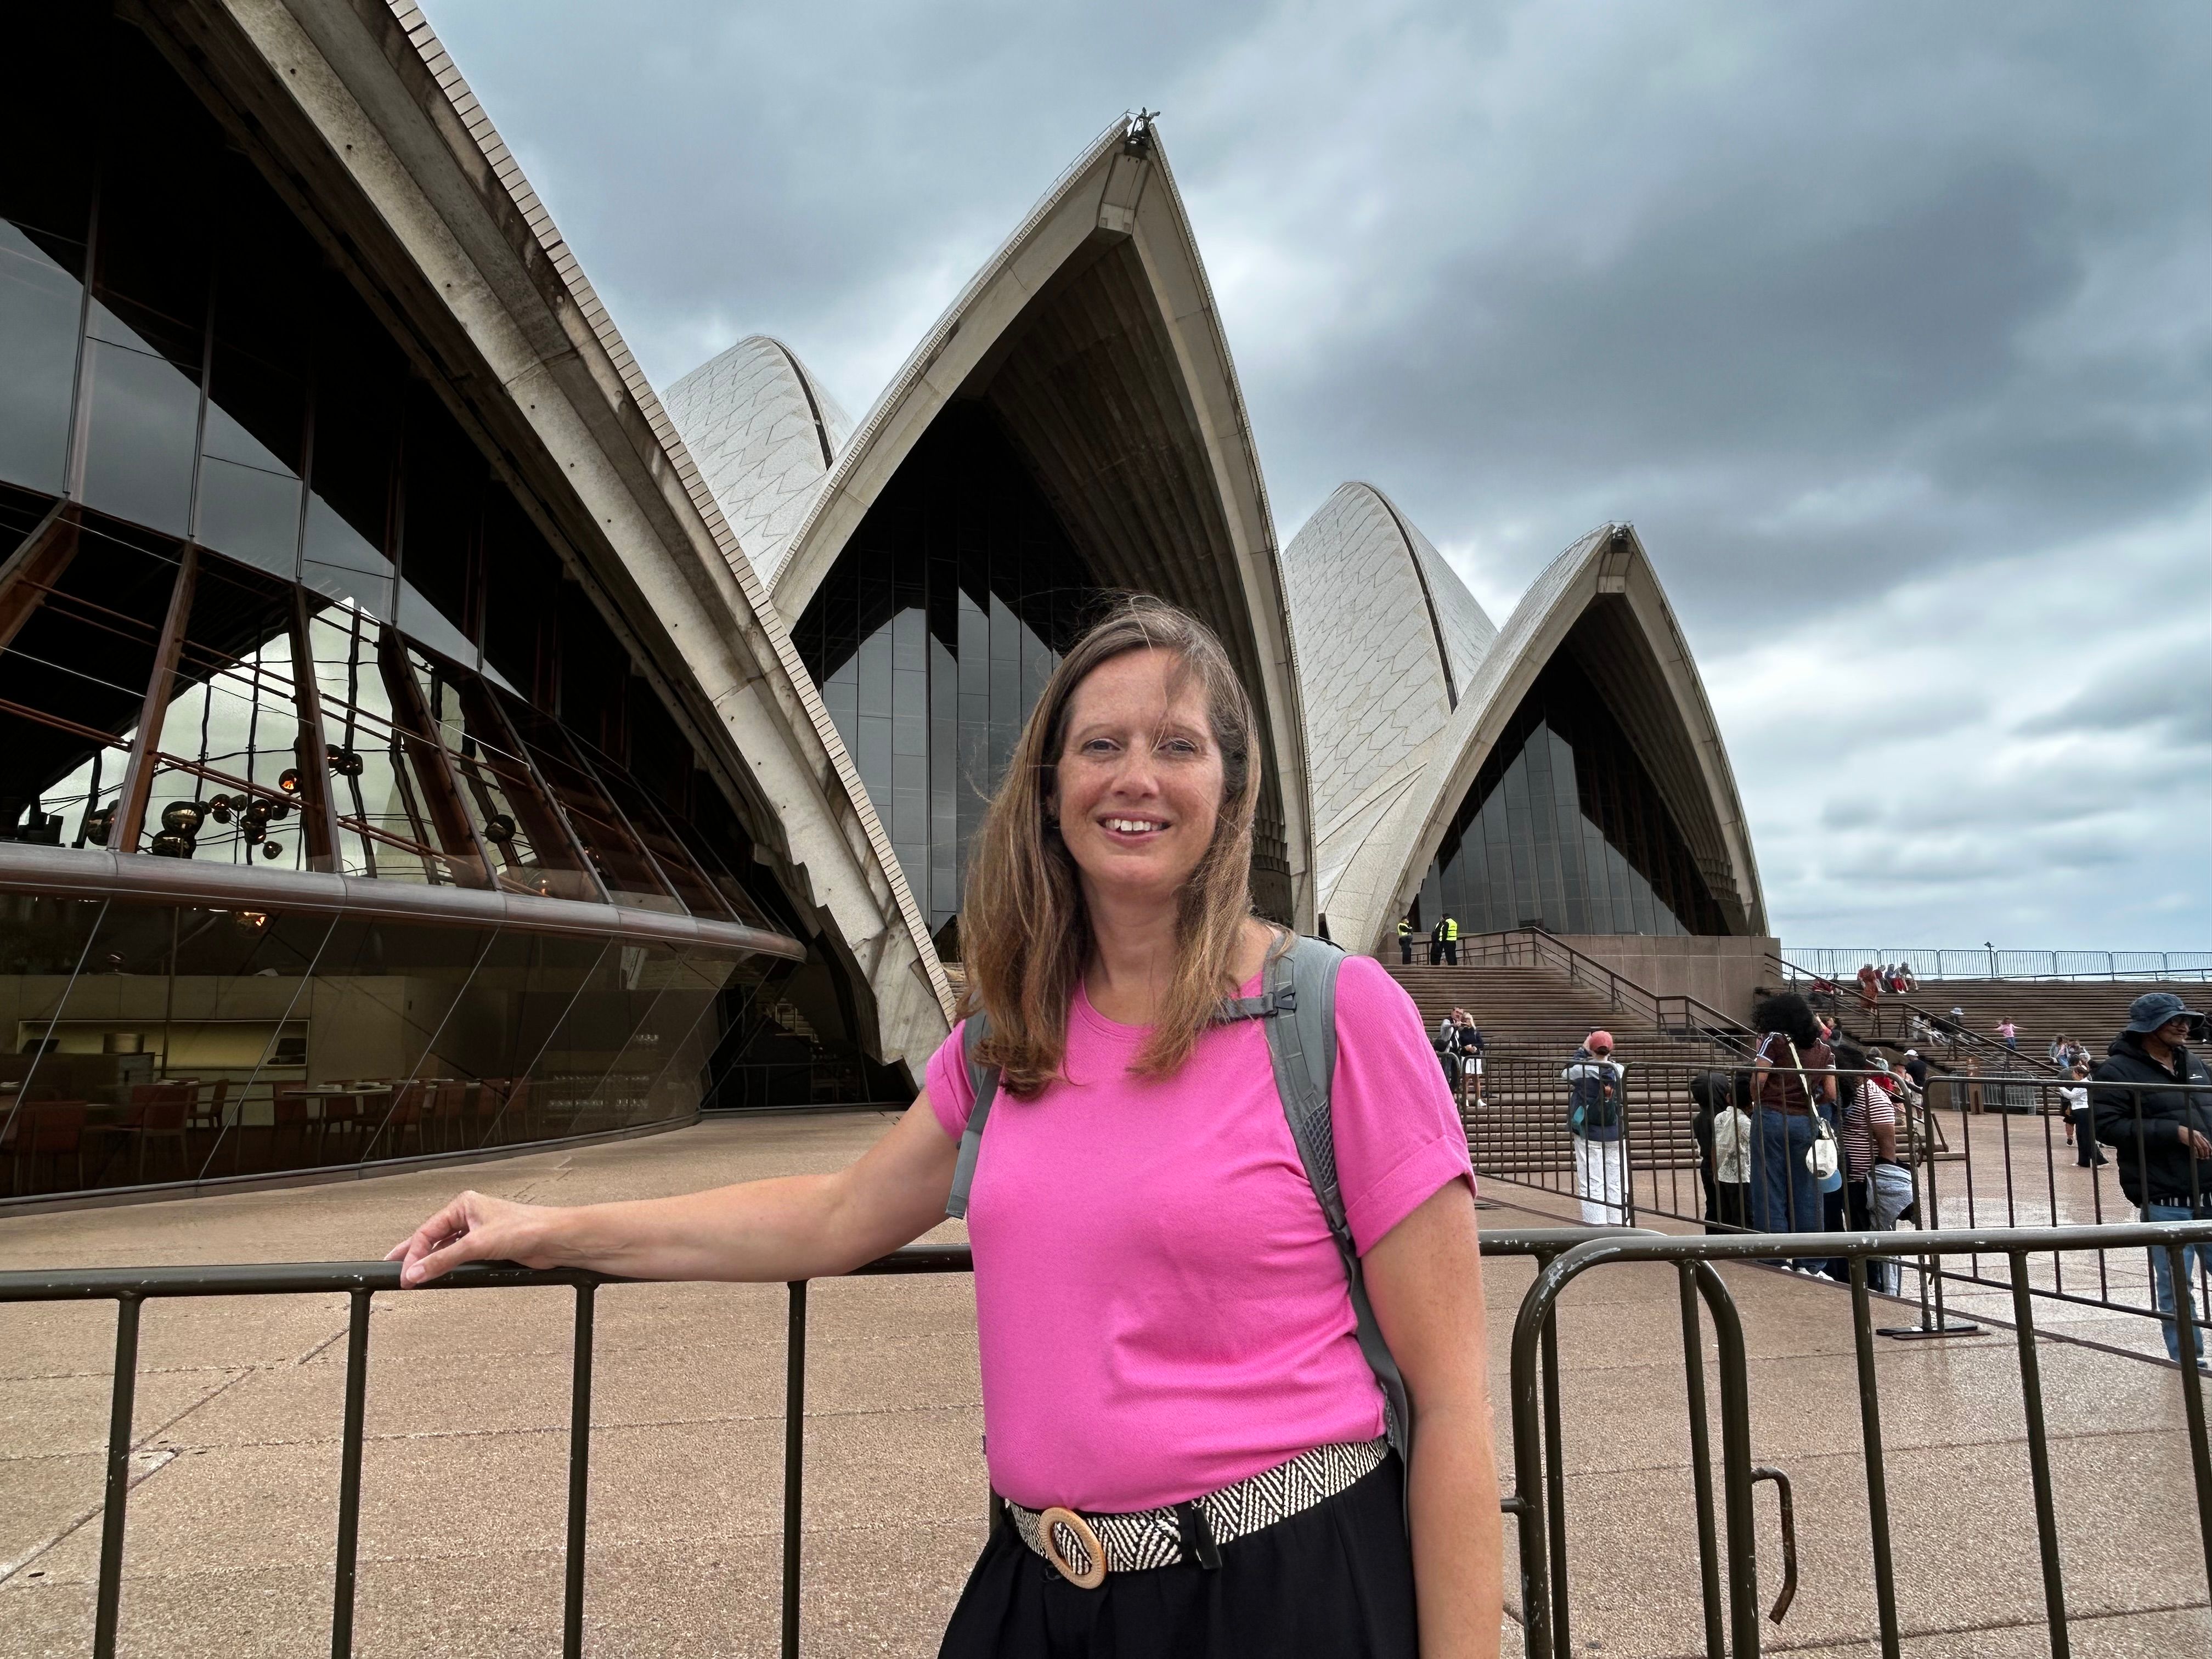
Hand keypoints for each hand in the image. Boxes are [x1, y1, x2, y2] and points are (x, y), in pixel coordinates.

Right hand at [385, 1190, 555, 1286]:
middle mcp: (470, 1216)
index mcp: (464, 1205)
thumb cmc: (526, 1227)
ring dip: (432, 1261)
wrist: (553, 1239)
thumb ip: (444, 1260)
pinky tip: (441, 1274)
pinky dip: (448, 1266)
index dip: (412, 1252)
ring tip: (414, 1274)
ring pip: (446, 1248)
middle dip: (415, 1254)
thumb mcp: (477, 1245)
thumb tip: (418, 1271)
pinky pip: (460, 1257)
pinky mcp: (488, 1247)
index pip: (427, 1230)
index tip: (404, 1272)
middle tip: (396, 1269)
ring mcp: (479, 1232)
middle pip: (434, 1238)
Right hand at [2182, 1127, 2211, 1160]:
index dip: (2210, 1149)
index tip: (2211, 1154)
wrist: (2177, 1131)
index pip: (2207, 1142)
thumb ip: (2199, 1139)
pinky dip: (2197, 1153)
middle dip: (2207, 1153)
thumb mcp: (2193, 1134)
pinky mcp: (2189, 1142)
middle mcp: (2197, 1136)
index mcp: (2199, 1134)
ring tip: (2202, 1157)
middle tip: (2207, 1157)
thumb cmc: (2184, 1134)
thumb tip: (2205, 1145)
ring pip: (2201, 1148)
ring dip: (2202, 1154)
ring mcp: (2193, 1139)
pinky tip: (2197, 1156)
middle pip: (2205, 1146)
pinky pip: (2195, 1149)